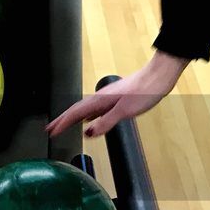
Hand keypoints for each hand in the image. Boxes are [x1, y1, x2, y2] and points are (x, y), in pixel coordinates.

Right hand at [47, 51, 188, 138]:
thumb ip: (105, 122)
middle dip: (62, 120)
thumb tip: (88, 133)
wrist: (158, 77)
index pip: (75, 113)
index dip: (62, 123)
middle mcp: (100, 98)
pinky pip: (95, 109)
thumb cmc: (144, 92)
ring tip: (64, 125)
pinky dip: (87, 116)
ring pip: (85, 109)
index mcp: (99, 100)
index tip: (51, 132)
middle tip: (50, 129)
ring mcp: (107, 98)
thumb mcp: (124, 111)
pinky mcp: (115, 99)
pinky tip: (89, 120)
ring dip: (73, 118)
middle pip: (76, 110)